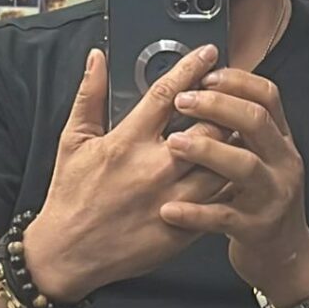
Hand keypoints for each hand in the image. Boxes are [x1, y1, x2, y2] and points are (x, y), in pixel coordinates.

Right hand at [24, 45, 232, 302]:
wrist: (67, 255)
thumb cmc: (71, 195)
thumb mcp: (73, 140)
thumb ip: (89, 96)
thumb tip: (98, 58)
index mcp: (128, 143)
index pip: (167, 95)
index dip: (191, 69)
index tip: (209, 52)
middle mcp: (154, 170)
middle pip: (207, 128)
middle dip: (224, 105)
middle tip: (233, 90)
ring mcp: (172, 201)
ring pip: (221, 164)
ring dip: (233, 142)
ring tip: (241, 125)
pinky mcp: (182, 230)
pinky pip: (218, 200)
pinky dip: (230, 180)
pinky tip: (236, 166)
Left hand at [160, 69, 308, 307]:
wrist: (285, 258)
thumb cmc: (260, 199)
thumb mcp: (261, 158)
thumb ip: (240, 128)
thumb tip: (204, 86)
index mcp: (280, 139)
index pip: (268, 95)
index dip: (236, 80)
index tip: (205, 74)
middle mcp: (282, 162)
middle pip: (256, 121)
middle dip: (217, 106)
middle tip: (181, 101)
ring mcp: (272, 196)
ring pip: (244, 165)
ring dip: (206, 150)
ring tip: (173, 143)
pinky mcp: (256, 229)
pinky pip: (223, 217)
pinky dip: (194, 212)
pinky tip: (168, 207)